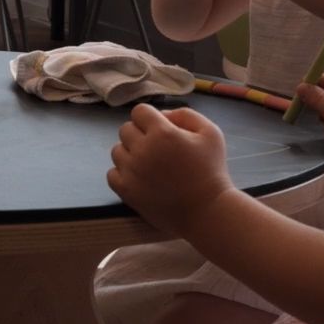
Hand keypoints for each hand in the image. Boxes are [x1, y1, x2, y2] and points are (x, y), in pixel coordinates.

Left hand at [107, 103, 232, 236]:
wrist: (207, 211)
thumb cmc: (211, 170)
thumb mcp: (210, 133)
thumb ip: (185, 115)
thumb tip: (162, 115)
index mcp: (162, 133)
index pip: (139, 111)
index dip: (150, 118)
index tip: (160, 130)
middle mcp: (142, 149)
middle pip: (126, 129)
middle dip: (140, 134)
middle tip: (157, 149)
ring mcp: (131, 171)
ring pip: (117, 150)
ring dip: (130, 153)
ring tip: (149, 164)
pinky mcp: (126, 190)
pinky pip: (112, 173)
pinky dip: (122, 173)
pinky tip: (139, 177)